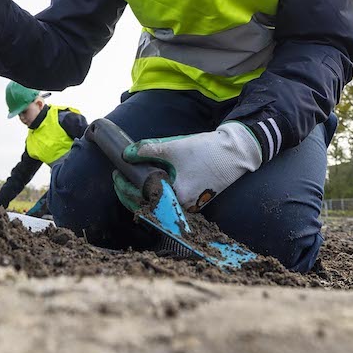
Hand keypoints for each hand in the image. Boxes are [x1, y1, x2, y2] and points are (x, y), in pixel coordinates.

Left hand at [113, 122, 261, 211]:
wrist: (235, 152)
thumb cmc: (206, 150)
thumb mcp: (173, 146)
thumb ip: (147, 149)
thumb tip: (126, 154)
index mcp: (176, 196)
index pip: (141, 198)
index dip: (124, 188)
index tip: (117, 175)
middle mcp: (183, 206)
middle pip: (148, 206)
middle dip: (130, 194)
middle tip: (119, 179)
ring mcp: (191, 206)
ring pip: (159, 206)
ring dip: (143, 196)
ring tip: (130, 182)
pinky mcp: (197, 201)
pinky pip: (170, 202)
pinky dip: (158, 195)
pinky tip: (150, 184)